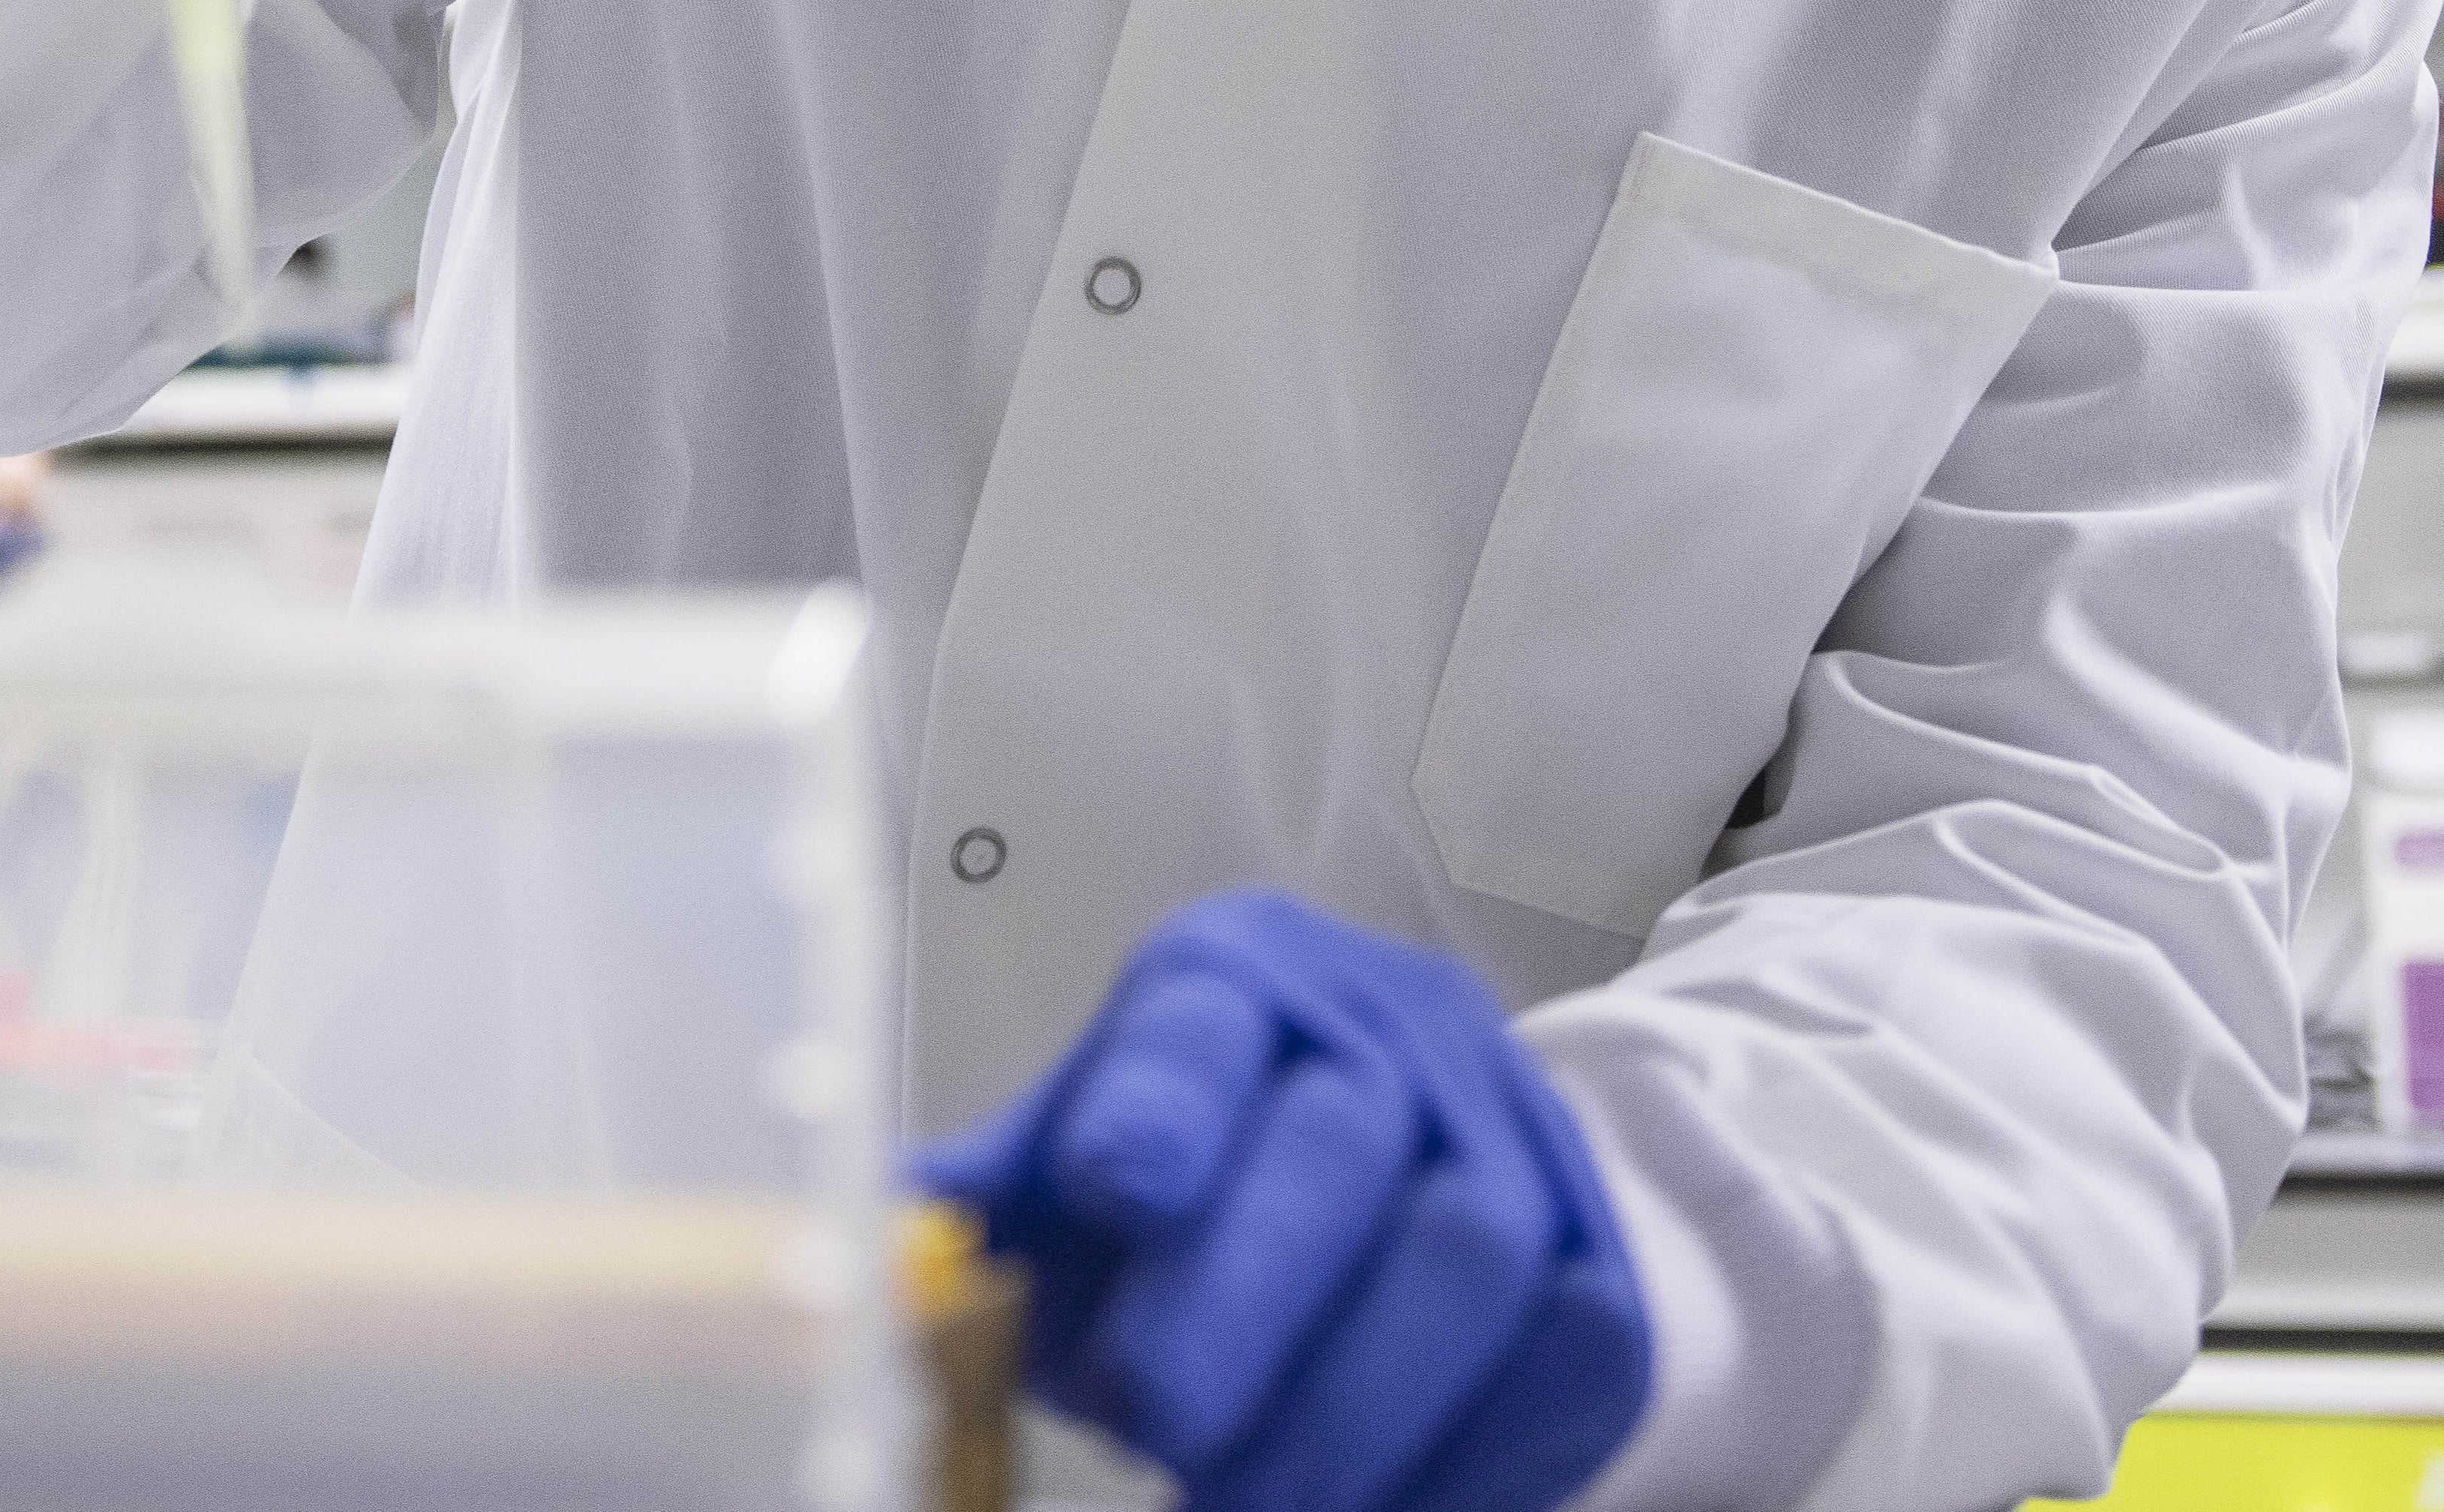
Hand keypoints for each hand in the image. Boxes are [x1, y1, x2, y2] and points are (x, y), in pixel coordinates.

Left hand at [917, 894, 1648, 1511]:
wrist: (1419, 1191)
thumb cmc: (1205, 1194)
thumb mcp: (1072, 1181)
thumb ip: (983, 1224)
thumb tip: (844, 1277)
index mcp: (1232, 983)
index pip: (1201, 1013)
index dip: (1164, 1095)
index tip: (1111, 1184)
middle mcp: (1387, 1026)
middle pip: (1340, 1141)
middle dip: (1248, 1299)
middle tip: (1157, 1428)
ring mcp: (1513, 1136)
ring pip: (1463, 1258)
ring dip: (1344, 1410)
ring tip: (1244, 1506)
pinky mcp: (1599, 1262)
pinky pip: (1555, 1360)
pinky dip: (1452, 1466)